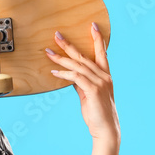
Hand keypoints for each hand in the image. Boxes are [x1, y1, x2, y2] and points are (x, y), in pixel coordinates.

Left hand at [44, 23, 119, 147]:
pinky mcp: (93, 91)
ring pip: (78, 66)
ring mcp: (100, 83)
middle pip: (84, 56)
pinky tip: (55, 72)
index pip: (102, 53)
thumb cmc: (97, 112)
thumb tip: (70, 74)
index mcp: (105, 75)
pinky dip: (65, 74)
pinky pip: (76, 78)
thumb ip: (81, 82)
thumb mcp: (88, 94)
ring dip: (62, 59)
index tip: (93, 26)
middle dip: (69, 45)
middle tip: (57, 35)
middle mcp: (104, 76)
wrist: (105, 128)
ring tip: (48, 53)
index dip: (98, 39)